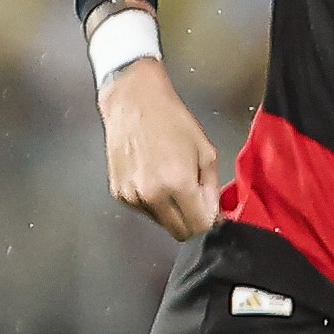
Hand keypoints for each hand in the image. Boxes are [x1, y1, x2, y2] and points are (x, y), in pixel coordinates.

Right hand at [100, 55, 218, 237]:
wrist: (133, 101)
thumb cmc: (172, 120)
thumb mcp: (206, 151)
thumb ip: (212, 188)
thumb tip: (215, 215)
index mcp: (177, 185)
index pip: (199, 227)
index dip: (209, 221)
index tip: (211, 210)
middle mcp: (152, 196)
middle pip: (179, 232)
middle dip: (191, 221)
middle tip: (194, 198)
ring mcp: (132, 196)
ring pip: (161, 222)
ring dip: (171, 211)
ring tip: (171, 180)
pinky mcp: (118, 193)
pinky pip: (144, 210)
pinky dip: (153, 201)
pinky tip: (153, 176)